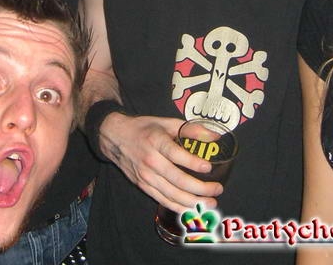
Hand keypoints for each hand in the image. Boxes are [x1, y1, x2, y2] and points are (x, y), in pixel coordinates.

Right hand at [99, 113, 222, 211]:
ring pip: (172, 194)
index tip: (208, 167)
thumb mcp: (166, 122)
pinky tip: (192, 209)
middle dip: (200, 188)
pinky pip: (162, 200)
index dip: (193, 163)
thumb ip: (191, 129)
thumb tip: (215, 136)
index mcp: (157, 142)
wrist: (115, 137)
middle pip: (177, 179)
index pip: (176, 155)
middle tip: (217, 189)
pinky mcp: (143, 185)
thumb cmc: (143, 128)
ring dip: (193, 202)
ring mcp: (146, 176)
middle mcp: (151, 161)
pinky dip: (178, 207)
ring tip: (211, 203)